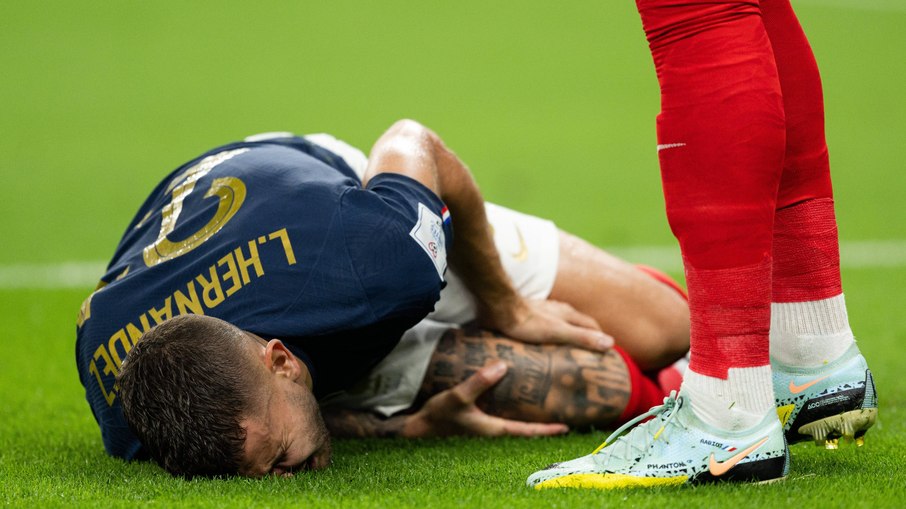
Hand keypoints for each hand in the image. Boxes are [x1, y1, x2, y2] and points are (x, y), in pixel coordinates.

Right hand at [402, 361, 568, 437]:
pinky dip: (513, 410)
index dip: (548, 430)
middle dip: (543, 423)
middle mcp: (493, 431)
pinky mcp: (478, 420)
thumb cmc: (438, 415)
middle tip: (563, 413)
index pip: (528, 431)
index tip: (566, 427)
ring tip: (544, 403)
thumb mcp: (458, 396)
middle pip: (526, 428)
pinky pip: (503, 416)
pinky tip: (514, 398)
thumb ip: (479, 381)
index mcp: (494, 429)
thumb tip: (502, 366)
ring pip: (515, 422)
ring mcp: (486, 427)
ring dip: (530, 416)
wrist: (418, 426)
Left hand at [489, 298, 613, 352]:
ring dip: (568, 335)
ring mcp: (543, 312)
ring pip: (561, 324)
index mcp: (568, 314)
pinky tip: (544, 345)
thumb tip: (610, 343)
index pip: (591, 325)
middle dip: (586, 336)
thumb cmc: (527, 322)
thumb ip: (582, 337)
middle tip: (590, 353)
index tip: (606, 351)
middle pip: (578, 323)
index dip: (600, 337)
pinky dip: (552, 336)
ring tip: (569, 351)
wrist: (498, 309)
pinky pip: (546, 326)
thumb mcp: (558, 332)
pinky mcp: (528, 316)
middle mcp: (558, 310)